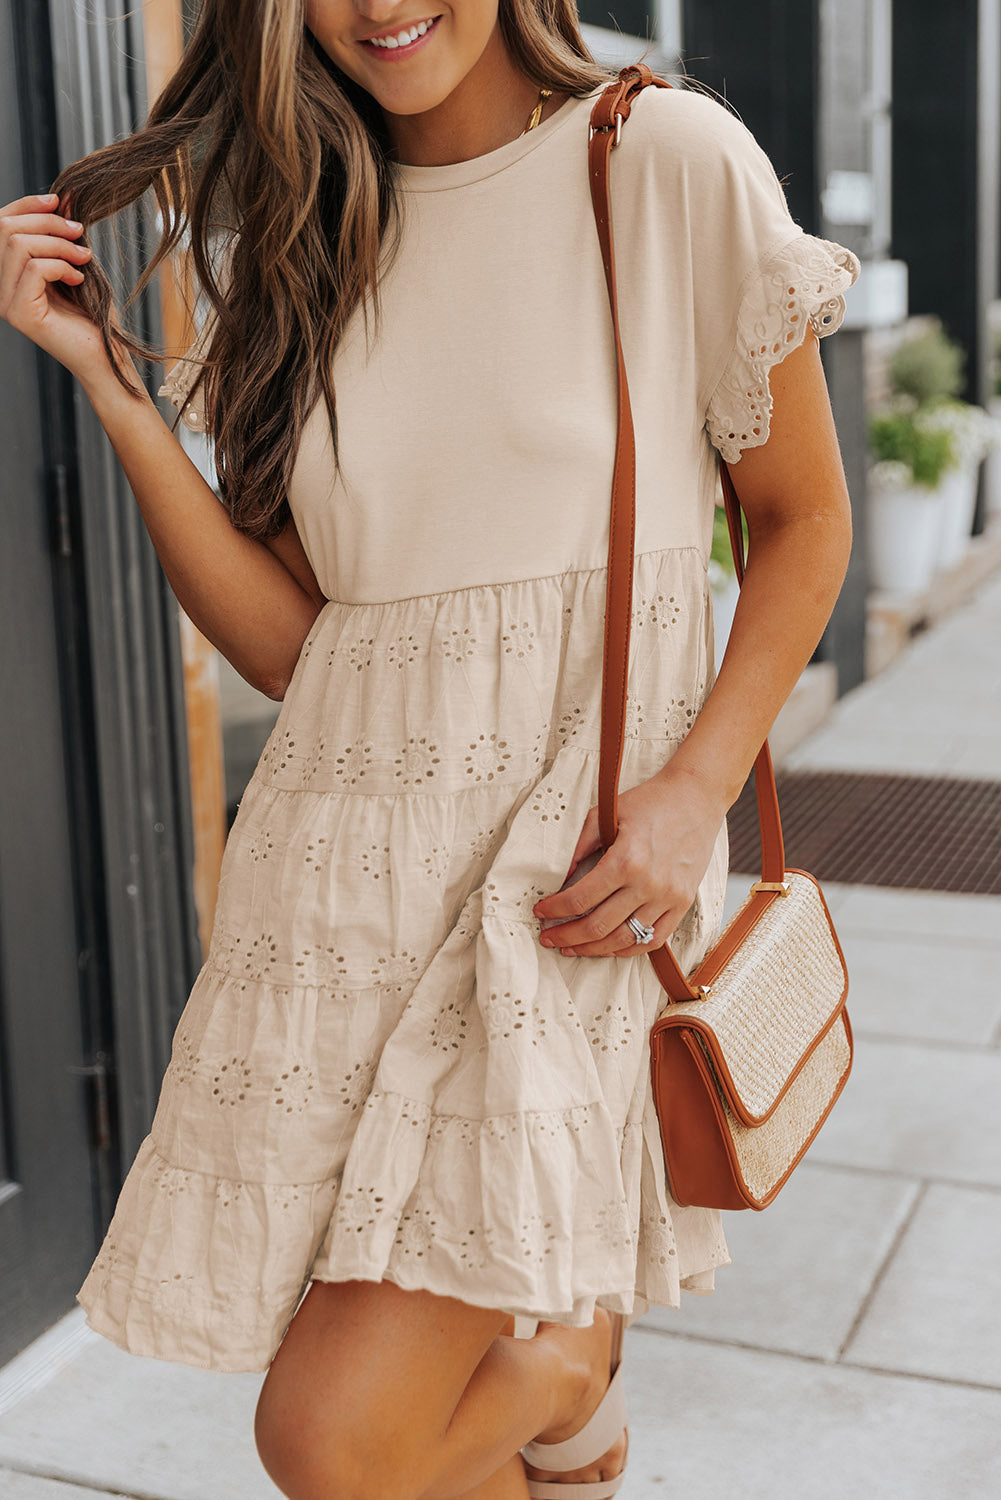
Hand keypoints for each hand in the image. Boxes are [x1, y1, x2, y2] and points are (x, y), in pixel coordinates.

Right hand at [0, 192, 116, 379]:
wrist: (106, 355)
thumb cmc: (92, 313)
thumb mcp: (75, 262)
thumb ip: (63, 232)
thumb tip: (63, 196)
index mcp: (6, 272)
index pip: (0, 224)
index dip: (26, 205)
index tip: (59, 202)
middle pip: (6, 230)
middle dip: (47, 222)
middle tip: (80, 232)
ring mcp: (6, 302)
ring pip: (19, 246)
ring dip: (58, 244)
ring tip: (84, 257)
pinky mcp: (20, 313)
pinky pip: (34, 269)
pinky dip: (60, 266)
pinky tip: (78, 277)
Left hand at [533, 764, 725, 957]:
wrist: (695, 797)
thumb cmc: (649, 802)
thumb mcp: (605, 815)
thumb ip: (579, 846)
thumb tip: (559, 879)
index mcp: (626, 860)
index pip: (580, 898)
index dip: (555, 910)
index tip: (541, 911)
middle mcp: (648, 884)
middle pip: (598, 926)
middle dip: (567, 936)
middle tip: (548, 938)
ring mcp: (668, 897)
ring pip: (624, 940)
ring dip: (593, 949)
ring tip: (573, 948)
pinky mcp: (683, 903)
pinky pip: (653, 939)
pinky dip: (628, 949)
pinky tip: (609, 947)